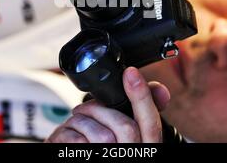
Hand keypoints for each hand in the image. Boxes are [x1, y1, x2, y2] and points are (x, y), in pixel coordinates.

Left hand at [45, 67, 170, 142]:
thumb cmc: (110, 149)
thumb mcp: (131, 135)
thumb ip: (142, 112)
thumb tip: (160, 89)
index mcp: (146, 149)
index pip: (152, 125)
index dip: (143, 97)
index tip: (131, 73)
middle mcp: (132, 159)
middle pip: (126, 128)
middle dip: (101, 109)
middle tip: (83, 107)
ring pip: (103, 137)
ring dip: (83, 121)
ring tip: (75, 121)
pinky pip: (80, 146)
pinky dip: (69, 135)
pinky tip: (66, 136)